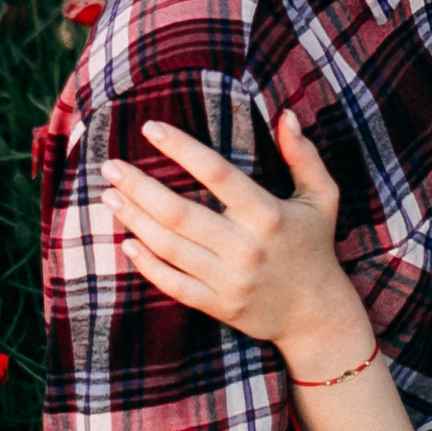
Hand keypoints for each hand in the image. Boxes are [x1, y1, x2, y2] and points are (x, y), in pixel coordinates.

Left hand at [101, 112, 369, 373]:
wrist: (317, 315)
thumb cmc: (314, 245)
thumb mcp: (322, 198)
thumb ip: (304, 156)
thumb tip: (286, 115)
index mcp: (269, 215)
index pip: (218, 173)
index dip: (182, 149)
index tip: (151, 128)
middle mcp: (246, 248)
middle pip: (180, 213)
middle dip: (139, 187)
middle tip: (110, 166)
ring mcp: (230, 281)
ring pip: (170, 248)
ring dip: (134, 220)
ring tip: (109, 195)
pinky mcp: (220, 306)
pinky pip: (174, 285)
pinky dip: (147, 265)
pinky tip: (126, 243)